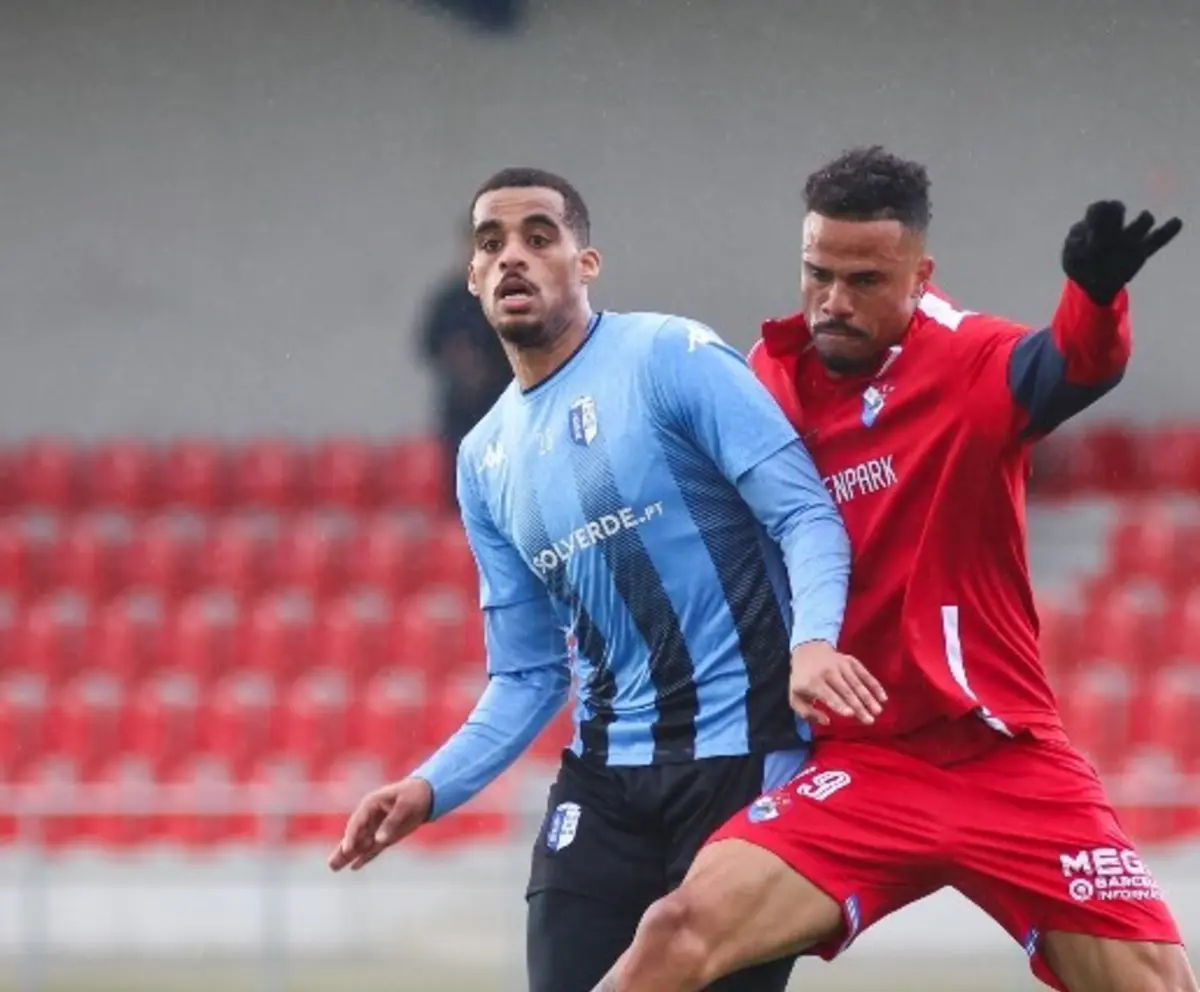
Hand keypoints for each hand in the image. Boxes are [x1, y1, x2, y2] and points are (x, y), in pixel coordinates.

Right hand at [327, 777, 432, 871]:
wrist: (426, 794)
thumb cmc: (414, 795)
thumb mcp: (404, 806)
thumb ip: (391, 822)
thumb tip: (379, 840)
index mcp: (371, 804)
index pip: (357, 823)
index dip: (351, 836)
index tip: (347, 849)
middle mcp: (370, 817)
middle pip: (354, 836)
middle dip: (343, 850)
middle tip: (330, 864)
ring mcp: (377, 828)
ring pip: (360, 844)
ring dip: (349, 856)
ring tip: (334, 868)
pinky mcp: (385, 837)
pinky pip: (373, 849)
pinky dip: (365, 857)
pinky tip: (354, 867)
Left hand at [789, 640, 885, 725]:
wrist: (808, 649)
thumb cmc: (802, 679)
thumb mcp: (795, 696)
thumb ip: (807, 712)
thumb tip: (826, 722)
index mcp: (813, 682)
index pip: (828, 695)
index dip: (839, 704)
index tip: (850, 714)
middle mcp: (828, 672)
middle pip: (846, 691)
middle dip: (859, 706)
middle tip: (870, 720)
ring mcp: (841, 665)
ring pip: (857, 683)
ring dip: (869, 697)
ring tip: (878, 711)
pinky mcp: (850, 660)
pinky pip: (864, 673)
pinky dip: (874, 685)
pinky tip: (883, 697)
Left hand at [1062, 200, 1182, 305]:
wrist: (1093, 285)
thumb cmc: (1078, 266)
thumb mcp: (1070, 259)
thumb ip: (1076, 246)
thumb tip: (1089, 239)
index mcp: (1093, 225)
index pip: (1098, 209)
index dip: (1096, 215)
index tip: (1091, 233)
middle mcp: (1114, 227)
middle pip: (1118, 208)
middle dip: (1115, 212)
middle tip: (1108, 232)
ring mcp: (1129, 238)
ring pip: (1143, 221)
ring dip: (1142, 223)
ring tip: (1131, 236)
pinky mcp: (1141, 251)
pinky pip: (1158, 238)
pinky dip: (1168, 230)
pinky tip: (1175, 222)